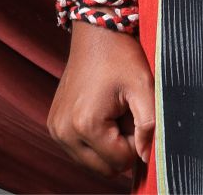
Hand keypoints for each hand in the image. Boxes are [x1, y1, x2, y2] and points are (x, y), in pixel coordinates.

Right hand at [46, 21, 154, 178]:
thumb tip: (146, 156)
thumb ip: (148, 125)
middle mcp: (64, 132)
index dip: (135, 142)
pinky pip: (78, 149)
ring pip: (90, 162)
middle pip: (103, 168)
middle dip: (120, 147)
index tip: (134, 114)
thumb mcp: (143, 87)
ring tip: (112, 112)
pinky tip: (99, 112)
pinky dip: (93, 139)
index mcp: (86, 125)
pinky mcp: (53, 126)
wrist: (95, 34)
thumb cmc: (120, 57)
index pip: (120, 162)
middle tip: (125, 114)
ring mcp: (55, 130)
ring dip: (106, 144)